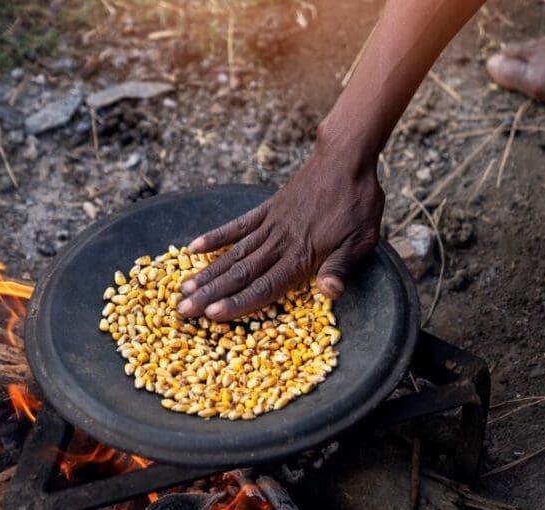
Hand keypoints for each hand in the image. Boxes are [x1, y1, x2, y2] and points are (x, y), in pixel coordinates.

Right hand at [178, 147, 383, 319]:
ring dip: (208, 272)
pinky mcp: (268, 208)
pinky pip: (238, 225)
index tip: (212, 316)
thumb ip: (341, 267)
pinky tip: (194, 248)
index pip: (264, 286)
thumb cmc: (358, 204)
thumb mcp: (361, 240)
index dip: (238, 303)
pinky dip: (216, 237)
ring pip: (234, 253)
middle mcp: (279, 242)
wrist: (346, 159)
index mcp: (301, 255)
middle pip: (240, 274)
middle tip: (183, 310)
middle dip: (211, 294)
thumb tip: (330, 294)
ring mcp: (270, 224)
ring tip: (183, 287)